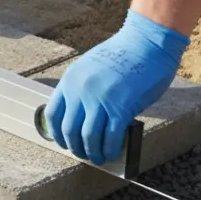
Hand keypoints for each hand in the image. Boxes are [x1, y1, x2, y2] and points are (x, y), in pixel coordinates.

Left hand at [44, 10, 189, 164]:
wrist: (147, 42)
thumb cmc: (125, 54)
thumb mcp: (92, 68)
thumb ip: (84, 90)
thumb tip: (85, 118)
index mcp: (71, 80)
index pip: (52, 114)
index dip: (57, 134)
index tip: (64, 143)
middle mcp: (81, 90)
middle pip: (69, 130)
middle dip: (76, 147)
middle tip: (84, 154)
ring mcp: (100, 99)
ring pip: (88, 137)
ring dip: (92, 153)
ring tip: (99, 158)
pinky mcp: (121, 108)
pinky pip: (110, 137)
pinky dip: (109, 149)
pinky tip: (112, 153)